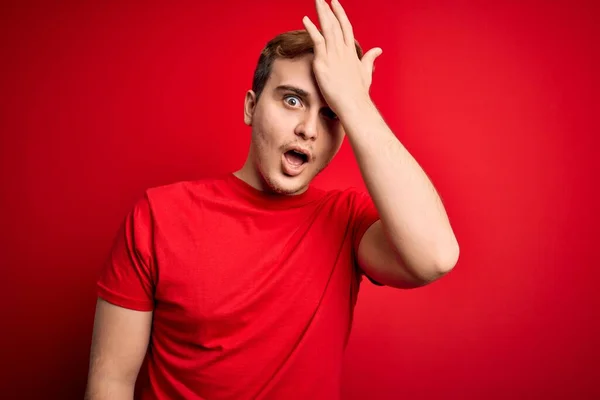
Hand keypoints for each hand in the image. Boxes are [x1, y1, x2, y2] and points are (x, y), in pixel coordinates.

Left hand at [302, 0, 381, 116]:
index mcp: (351, 52)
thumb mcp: (366, 73)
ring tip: (317, 1)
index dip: (340, 14)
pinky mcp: (323, 62)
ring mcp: (333, 55)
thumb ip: (369, 59)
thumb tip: (378, 50)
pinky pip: (317, 41)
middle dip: (329, 10)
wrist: (353, 104)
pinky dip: (311, 29)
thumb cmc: (358, 93)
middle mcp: (343, 50)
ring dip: (321, 14)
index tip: (335, 3)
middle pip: (335, 24)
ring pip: (327, 29)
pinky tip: (306, 19)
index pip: (346, 28)